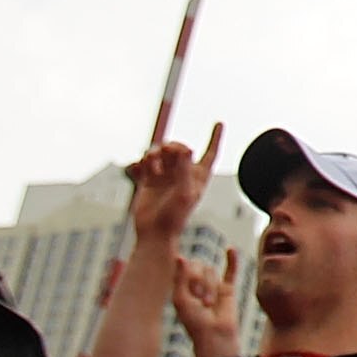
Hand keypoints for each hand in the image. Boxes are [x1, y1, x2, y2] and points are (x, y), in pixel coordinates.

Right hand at [126, 123, 221, 244]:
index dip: (215, 137)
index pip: (210, 153)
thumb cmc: (174, 217)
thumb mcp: (184, 193)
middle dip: (171, 145)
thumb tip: (187, 149)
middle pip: (179, 148)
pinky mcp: (148, 182)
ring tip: (150, 162)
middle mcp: (182, 174)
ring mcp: (164, 177)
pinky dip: (140, 162)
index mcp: (197, 177)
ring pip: (159, 154)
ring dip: (153, 153)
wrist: (154, 233)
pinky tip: (137, 167)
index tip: (219, 122)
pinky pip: (144, 164)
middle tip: (164, 150)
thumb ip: (185, 170)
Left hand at [172, 251, 240, 356]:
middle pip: (199, 266)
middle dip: (200, 282)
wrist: (214, 336)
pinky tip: (230, 249)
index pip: (186, 266)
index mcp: (183, 286)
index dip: (189, 276)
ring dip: (210, 287)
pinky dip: (232, 259)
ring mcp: (213, 285)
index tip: (190, 293)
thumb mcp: (181, 299)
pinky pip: (231, 271)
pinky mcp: (228, 289)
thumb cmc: (194, 322)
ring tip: (209, 304)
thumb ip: (180, 278)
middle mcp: (197, 283)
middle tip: (201, 302)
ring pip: (212, 271)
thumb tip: (181, 256)